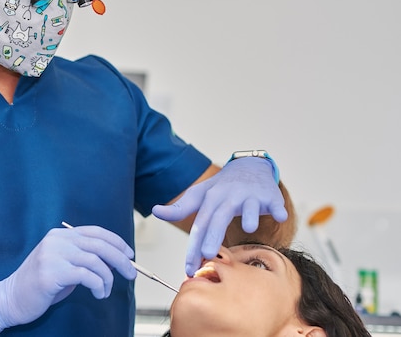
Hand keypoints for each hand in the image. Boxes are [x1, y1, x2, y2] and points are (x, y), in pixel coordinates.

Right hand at [0, 225, 136, 335]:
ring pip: (96, 261)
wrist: (11, 298)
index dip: (116, 242)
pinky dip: (99, 286)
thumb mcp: (64, 264)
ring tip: (106, 291)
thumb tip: (115, 259)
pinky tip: (99, 294)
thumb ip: (84, 257)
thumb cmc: (41, 284)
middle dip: (121, 260)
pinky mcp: (51, 273)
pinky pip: (87, 276)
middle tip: (131, 274)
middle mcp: (57, 240)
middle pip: (99, 245)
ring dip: (108, 278)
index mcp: (61, 235)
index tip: (130, 254)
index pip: (96, 232)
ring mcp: (53, 255)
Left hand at [152, 157, 286, 275]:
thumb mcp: (200, 195)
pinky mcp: (269, 196)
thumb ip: (180, 207)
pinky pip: (274, 203)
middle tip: (209, 254)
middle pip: (219, 216)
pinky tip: (279, 216)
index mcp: (210, 199)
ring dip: (248, 215)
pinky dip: (277, 209)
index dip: (193, 246)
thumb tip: (156, 211)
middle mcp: (229, 196)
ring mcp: (250, 196)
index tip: (189, 267)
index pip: (199, 225)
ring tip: (246, 227)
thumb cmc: (223, 187)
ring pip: (248, 206)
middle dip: (214, 234)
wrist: (250, 167)